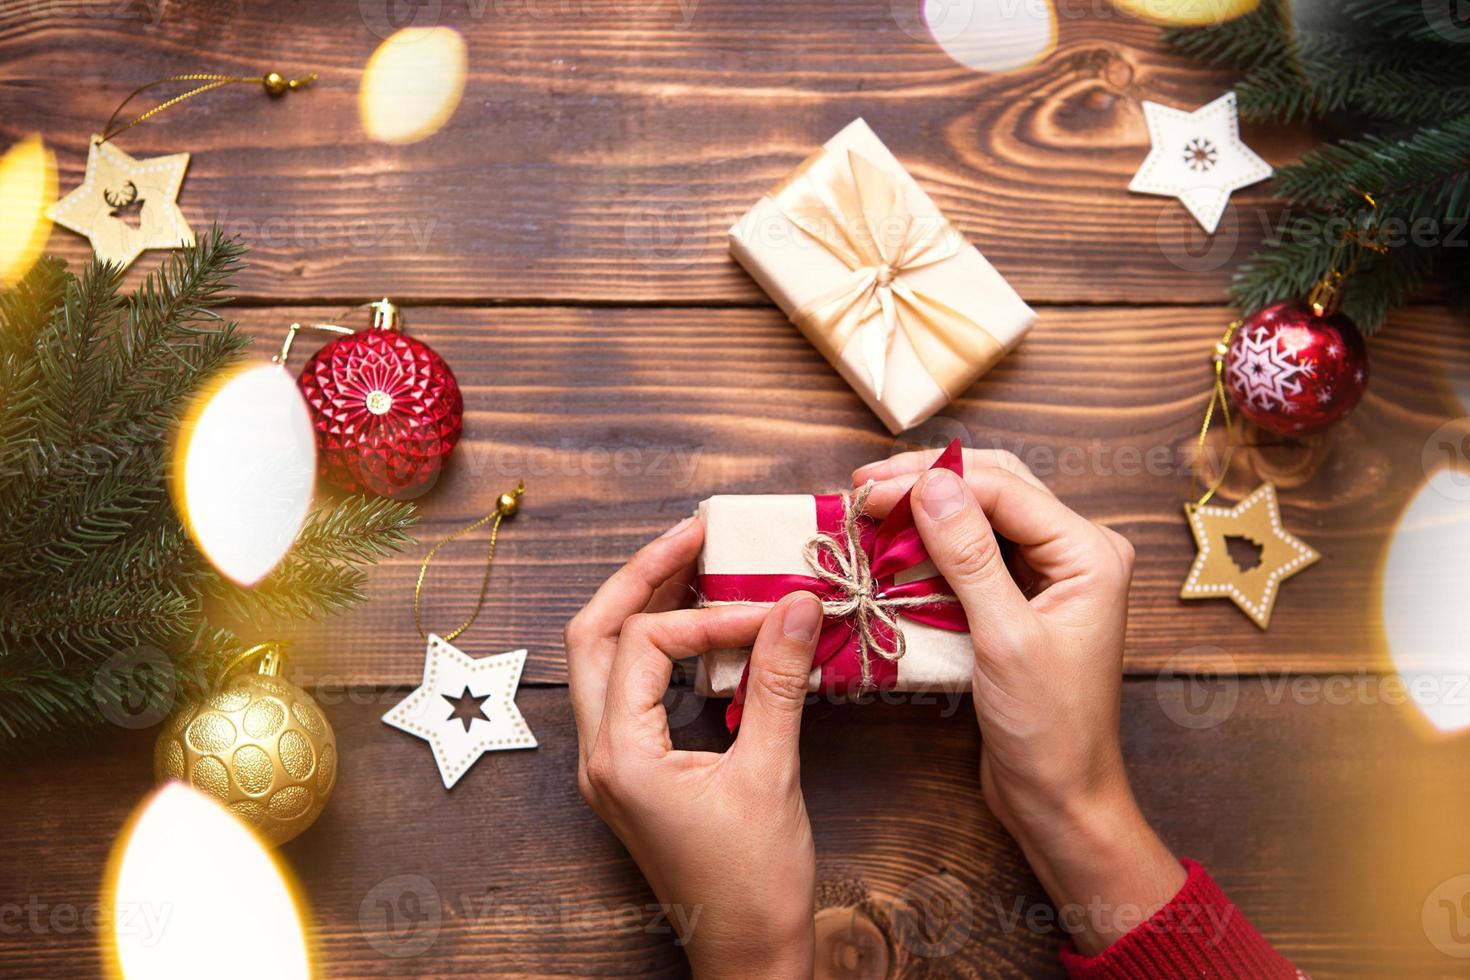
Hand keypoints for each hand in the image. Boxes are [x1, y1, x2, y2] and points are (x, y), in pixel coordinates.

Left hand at [564, 516, 821, 977]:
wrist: (748, 957)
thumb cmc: (755, 885)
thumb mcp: (771, 774)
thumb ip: (779, 681)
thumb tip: (797, 602)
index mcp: (619, 756)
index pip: (645, 642)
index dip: (711, 615)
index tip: (774, 608)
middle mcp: (599, 755)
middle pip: (593, 634)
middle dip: (642, 578)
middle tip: (695, 535)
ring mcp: (609, 765)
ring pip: (603, 659)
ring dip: (646, 608)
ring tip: (697, 567)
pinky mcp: (632, 773)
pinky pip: (629, 690)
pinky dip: (660, 651)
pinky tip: (704, 634)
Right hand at [854, 449, 1186, 953]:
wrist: (1060, 798)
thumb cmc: (1047, 729)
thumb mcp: (1004, 638)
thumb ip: (969, 556)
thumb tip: (931, 484)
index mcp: (1090, 552)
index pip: (1003, 488)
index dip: (930, 481)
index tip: (866, 492)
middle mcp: (1075, 552)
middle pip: (995, 487)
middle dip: (926, 482)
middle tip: (861, 490)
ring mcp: (1048, 575)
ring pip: (980, 515)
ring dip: (924, 510)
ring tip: (868, 511)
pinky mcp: (1020, 599)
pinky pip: (973, 553)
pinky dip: (930, 546)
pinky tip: (892, 547)